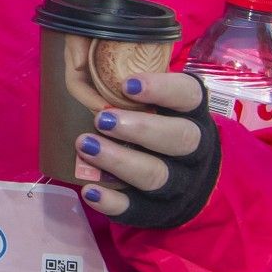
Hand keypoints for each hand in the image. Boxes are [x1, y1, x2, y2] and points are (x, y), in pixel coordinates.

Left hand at [73, 71, 216, 220]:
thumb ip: (132, 92)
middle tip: (101, 119)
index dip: (162, 89)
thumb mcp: (156, 106)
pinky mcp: (161, 211)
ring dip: (119, 161)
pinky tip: (89, 190)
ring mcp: (181, 183)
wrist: (187, 182)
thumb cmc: (157, 128)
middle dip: (140, 128)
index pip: (189, 95)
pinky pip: (139, 210)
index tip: (128, 84)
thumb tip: (77, 60)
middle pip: (179, 139)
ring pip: (157, 175)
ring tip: (85, 145)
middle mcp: (194, 149)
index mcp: (193, 114)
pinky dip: (113, 202)